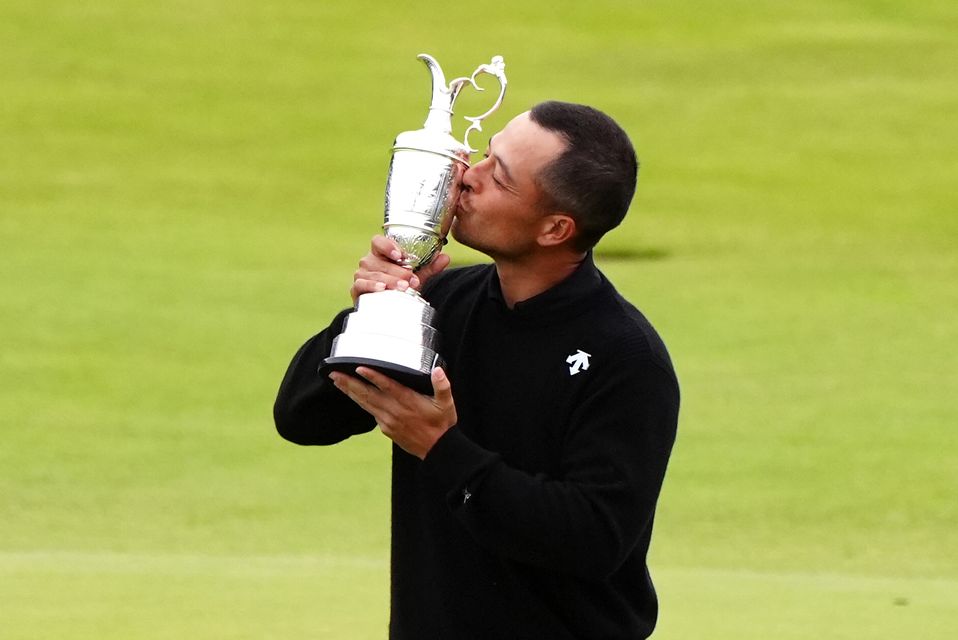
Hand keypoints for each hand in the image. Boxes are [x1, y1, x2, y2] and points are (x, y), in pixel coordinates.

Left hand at [329, 366, 456, 458]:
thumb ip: (442, 386)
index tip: (359, 368)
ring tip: (337, 382)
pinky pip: (370, 412)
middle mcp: (394, 411)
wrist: (437, 450)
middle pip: (367, 394)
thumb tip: (437, 370)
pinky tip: (354, 396)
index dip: (372, 376)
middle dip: (350, 383)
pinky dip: (360, 403)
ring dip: (350, 392)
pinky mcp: (386, 428)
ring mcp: (388, 421)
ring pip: (365, 403)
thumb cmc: (442, 424)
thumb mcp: (447, 404)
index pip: (386, 386)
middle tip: (334, 373)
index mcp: (408, 402)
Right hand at [350, 235, 450, 303]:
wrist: (388, 306)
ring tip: (403, 287)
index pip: (378, 242)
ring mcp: (362, 275)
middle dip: (397, 271)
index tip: (400, 255)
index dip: (388, 246)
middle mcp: (369, 261)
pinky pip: (361, 285)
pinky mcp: (357, 289)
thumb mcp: (417, 276)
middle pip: (379, 261)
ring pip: (373, 274)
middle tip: (411, 279)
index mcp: (380, 253)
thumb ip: (430, 266)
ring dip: (389, 280)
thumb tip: (445, 257)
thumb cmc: (400, 286)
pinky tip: (382, 289)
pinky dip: (372, 286)